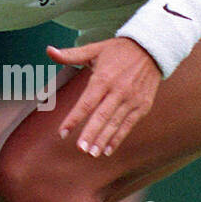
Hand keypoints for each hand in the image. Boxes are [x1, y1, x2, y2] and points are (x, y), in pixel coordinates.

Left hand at [47, 37, 161, 157]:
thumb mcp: (95, 49)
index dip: (73, 119)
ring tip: (92, 153)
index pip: (86, 103)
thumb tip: (48, 50)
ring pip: (115, 123)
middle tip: (80, 149)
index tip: (62, 132)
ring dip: (103, 139)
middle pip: (101, 116)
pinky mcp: (143, 105)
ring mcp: (132, 99)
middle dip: (90, 133)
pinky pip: (129, 124)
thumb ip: (70, 54)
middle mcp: (118, 90)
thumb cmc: (118, 50)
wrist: (152, 48)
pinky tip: (108, 150)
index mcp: (103, 78)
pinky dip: (118, 138)